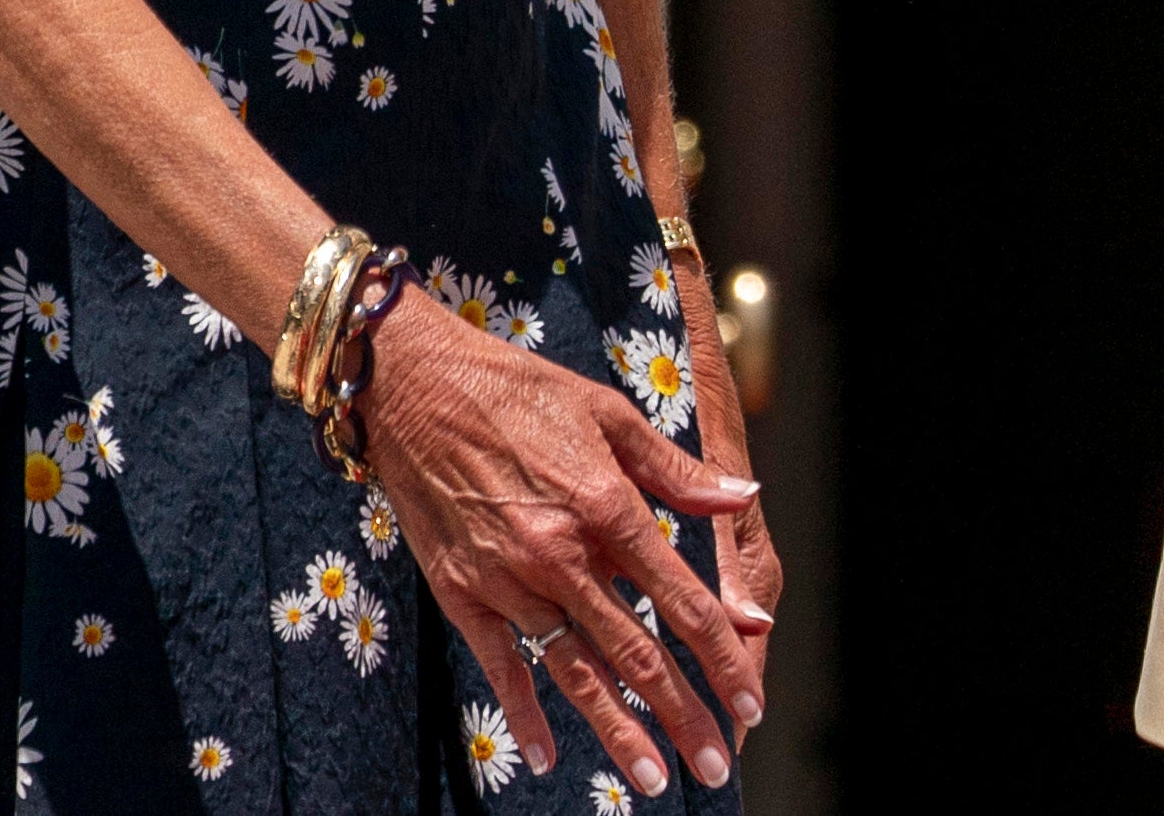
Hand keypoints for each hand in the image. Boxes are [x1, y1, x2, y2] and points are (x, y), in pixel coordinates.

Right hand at [361, 294, 767, 795]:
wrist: (414, 387)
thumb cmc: (521, 390)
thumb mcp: (611, 415)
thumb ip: (679, 472)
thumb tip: (747, 495)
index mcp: (608, 506)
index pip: (682, 599)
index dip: (722, 655)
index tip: (749, 700)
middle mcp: (561, 553)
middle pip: (636, 652)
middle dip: (682, 715)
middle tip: (716, 766)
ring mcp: (507, 579)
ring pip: (575, 671)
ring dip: (617, 731)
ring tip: (653, 780)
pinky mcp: (462, 592)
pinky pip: (500, 666)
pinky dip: (525, 716)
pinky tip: (550, 758)